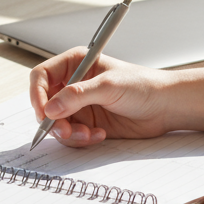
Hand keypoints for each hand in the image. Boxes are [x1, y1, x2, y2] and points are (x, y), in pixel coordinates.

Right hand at [30, 48, 203, 146]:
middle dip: (53, 121)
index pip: (41, 77)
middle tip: (66, 131)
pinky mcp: (87, 124)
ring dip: (69, 133)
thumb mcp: (108, 86)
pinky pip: (72, 136)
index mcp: (75, 64)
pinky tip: (99, 135)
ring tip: (89, 134)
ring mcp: (80, 106)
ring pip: (56, 124)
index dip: (37, 94)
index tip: (43, 112)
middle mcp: (73, 84)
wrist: (165, 107)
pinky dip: (81, 140)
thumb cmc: (143, 86)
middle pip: (45, 104)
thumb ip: (77, 96)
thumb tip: (51, 108)